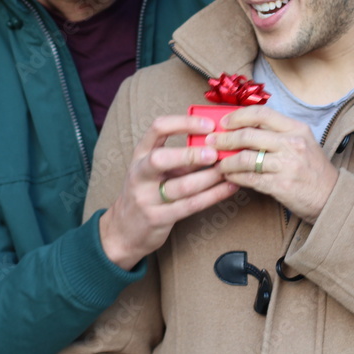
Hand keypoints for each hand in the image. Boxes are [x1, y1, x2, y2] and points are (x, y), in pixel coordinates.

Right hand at [99, 115, 239, 269]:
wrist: (124, 230)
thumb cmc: (147, 192)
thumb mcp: (156, 169)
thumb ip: (180, 157)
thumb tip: (215, 142)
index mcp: (140, 154)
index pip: (158, 128)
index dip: (184, 123)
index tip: (208, 125)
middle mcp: (140, 173)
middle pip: (161, 158)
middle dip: (190, 154)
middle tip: (215, 152)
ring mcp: (146, 197)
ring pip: (182, 186)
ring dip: (209, 177)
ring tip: (229, 169)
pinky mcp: (158, 218)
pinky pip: (190, 205)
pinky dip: (214, 195)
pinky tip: (229, 188)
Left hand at [210, 106, 337, 223]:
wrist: (331, 197)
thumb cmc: (312, 169)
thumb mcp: (301, 143)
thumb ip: (276, 134)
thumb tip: (242, 129)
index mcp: (296, 129)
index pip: (261, 113)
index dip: (238, 116)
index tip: (225, 122)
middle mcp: (292, 144)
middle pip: (248, 135)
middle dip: (224, 139)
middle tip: (212, 142)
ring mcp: (287, 165)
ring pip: (245, 158)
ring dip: (226, 161)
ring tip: (219, 163)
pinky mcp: (281, 185)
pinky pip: (249, 178)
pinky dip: (235, 177)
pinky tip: (230, 176)